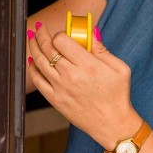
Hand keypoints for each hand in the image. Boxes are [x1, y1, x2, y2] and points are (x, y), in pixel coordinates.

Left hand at [26, 22, 139, 148]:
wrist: (112, 124)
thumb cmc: (117, 96)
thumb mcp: (119, 68)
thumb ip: (102, 49)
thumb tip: (90, 32)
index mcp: (87, 65)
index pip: (61, 40)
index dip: (59, 34)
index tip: (61, 34)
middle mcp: (70, 75)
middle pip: (47, 48)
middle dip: (41, 34)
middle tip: (39, 28)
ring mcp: (60, 88)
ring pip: (39, 62)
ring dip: (33, 47)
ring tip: (32, 38)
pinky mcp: (55, 99)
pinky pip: (37, 80)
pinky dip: (32, 68)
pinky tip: (32, 61)